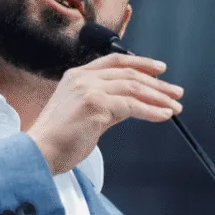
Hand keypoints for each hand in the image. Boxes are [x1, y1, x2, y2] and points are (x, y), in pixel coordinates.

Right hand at [27, 53, 183, 175]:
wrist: (39, 153)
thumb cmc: (57, 139)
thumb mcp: (82, 113)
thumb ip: (106, 104)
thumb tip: (133, 104)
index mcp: (77, 76)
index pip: (115, 62)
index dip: (141, 63)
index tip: (160, 69)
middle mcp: (82, 78)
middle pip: (129, 74)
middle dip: (157, 83)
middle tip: (175, 92)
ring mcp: (89, 89)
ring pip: (133, 87)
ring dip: (159, 97)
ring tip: (174, 106)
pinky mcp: (96, 105)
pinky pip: (132, 105)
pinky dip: (151, 111)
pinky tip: (163, 115)